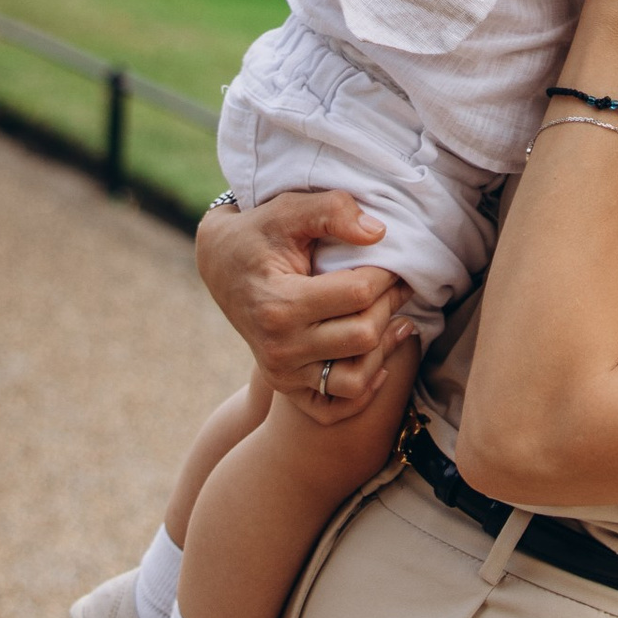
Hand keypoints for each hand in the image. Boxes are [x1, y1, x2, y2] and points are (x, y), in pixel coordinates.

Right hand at [195, 190, 413, 417]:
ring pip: (356, 379)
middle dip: (389, 306)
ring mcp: (281, 372)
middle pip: (363, 336)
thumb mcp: (287, 210)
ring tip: (396, 319)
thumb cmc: (257, 234)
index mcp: (279, 304)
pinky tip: (377, 359)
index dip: (387, 275)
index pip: (358, 294)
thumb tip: (378, 233)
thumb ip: (331, 211)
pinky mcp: (285, 386)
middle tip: (397, 285)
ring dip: (384, 349)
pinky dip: (363, 390)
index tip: (394, 262)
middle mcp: (279, 347)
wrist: (220, 265)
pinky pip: (335, 407)